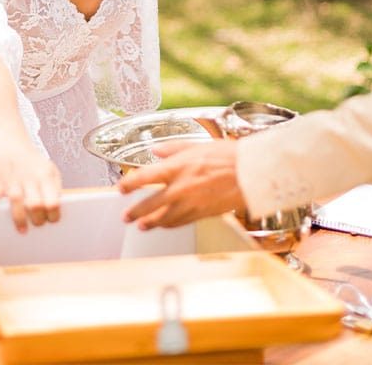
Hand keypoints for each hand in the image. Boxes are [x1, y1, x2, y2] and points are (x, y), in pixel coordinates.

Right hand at [0, 142, 61, 233]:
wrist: (11, 142)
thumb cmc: (33, 161)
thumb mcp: (50, 169)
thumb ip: (56, 188)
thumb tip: (57, 208)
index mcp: (45, 176)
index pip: (53, 201)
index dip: (54, 215)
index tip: (52, 221)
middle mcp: (29, 178)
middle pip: (35, 204)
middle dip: (38, 220)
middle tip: (38, 225)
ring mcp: (13, 180)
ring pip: (16, 202)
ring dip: (19, 219)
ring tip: (23, 231)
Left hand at [118, 140, 245, 229]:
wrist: (250, 173)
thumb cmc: (228, 156)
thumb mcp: (197, 145)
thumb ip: (173, 148)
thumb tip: (156, 151)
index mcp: (176, 167)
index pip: (144, 177)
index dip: (129, 184)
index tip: (121, 188)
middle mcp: (180, 187)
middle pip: (149, 204)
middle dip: (134, 211)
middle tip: (126, 216)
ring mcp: (190, 203)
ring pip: (163, 218)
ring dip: (150, 222)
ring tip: (141, 225)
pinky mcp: (201, 214)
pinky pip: (180, 222)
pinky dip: (169, 224)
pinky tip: (164, 225)